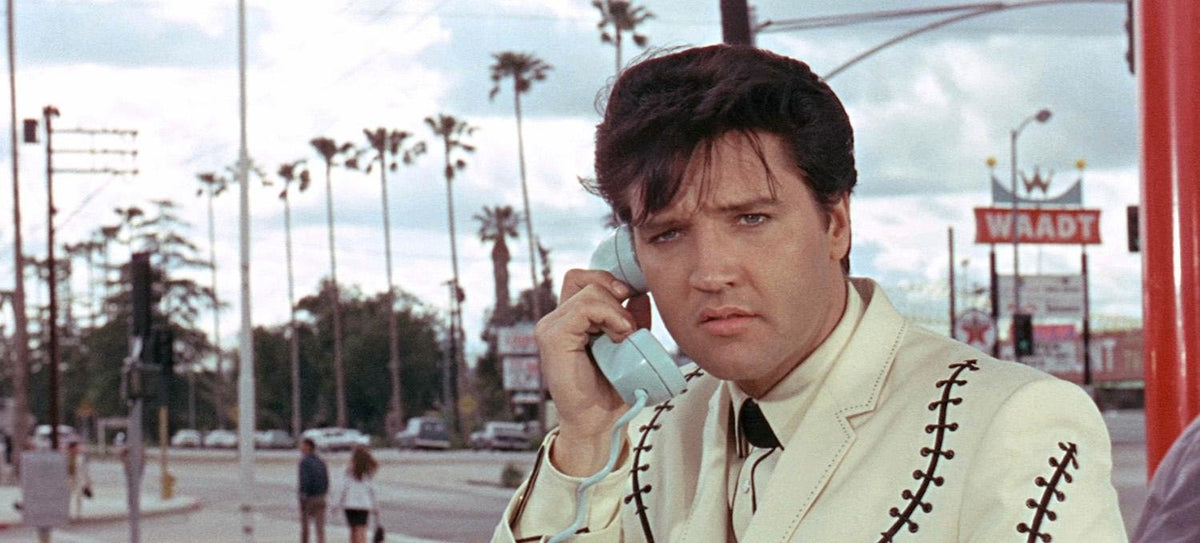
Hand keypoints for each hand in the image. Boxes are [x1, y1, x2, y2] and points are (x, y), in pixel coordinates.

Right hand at [535, 268, 650, 475]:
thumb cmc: (612, 389)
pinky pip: (584, 307)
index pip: (583, 279)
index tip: (634, 297)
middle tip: (629, 324)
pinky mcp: (552, 337)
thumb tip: (640, 293)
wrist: (599, 423)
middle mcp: (555, 320)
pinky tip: (619, 336)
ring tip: (625, 336)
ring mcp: (550, 327)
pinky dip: (609, 316)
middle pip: (585, 278)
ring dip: (617, 311)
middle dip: (616, 292)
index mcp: (570, 320)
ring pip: (589, 291)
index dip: (610, 281)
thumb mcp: (629, 344)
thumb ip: (631, 317)